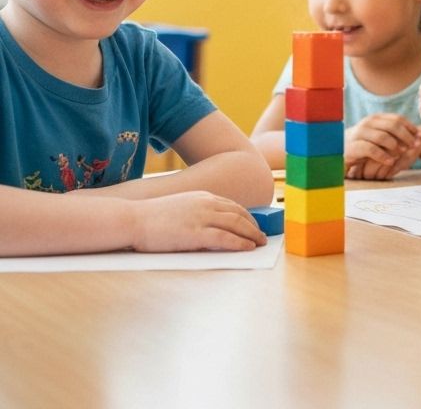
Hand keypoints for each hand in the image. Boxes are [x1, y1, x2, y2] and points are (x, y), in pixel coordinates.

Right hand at [129, 192, 266, 251]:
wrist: (134, 219)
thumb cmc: (152, 217)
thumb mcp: (180, 208)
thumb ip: (197, 212)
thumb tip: (209, 226)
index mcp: (203, 197)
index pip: (232, 206)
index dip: (246, 216)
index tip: (254, 224)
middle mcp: (207, 204)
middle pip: (239, 214)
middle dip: (253, 225)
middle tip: (262, 235)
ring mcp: (202, 217)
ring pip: (236, 224)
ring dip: (252, 234)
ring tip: (260, 242)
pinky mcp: (196, 233)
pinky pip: (225, 238)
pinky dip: (240, 242)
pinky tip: (248, 247)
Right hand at [345, 114, 420, 176]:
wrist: (337, 153)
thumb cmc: (363, 147)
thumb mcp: (379, 138)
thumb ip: (395, 136)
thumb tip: (419, 136)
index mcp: (376, 119)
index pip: (397, 119)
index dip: (410, 128)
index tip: (420, 137)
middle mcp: (368, 123)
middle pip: (393, 125)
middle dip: (407, 136)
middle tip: (415, 146)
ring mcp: (359, 134)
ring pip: (383, 136)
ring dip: (396, 146)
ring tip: (403, 154)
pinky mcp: (353, 147)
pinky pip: (371, 149)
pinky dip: (383, 156)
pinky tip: (391, 162)